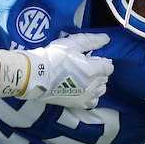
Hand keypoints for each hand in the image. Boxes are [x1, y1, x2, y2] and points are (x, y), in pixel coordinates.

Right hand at [0, 33, 114, 109]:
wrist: (36, 75)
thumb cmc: (53, 57)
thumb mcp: (72, 44)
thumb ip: (91, 41)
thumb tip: (106, 39)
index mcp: (92, 70)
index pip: (108, 66)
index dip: (101, 60)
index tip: (91, 58)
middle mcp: (92, 85)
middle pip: (105, 77)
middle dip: (98, 71)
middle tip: (84, 66)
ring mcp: (86, 96)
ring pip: (101, 89)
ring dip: (96, 83)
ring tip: (84, 77)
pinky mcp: (79, 104)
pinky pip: (93, 101)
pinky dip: (91, 95)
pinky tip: (83, 89)